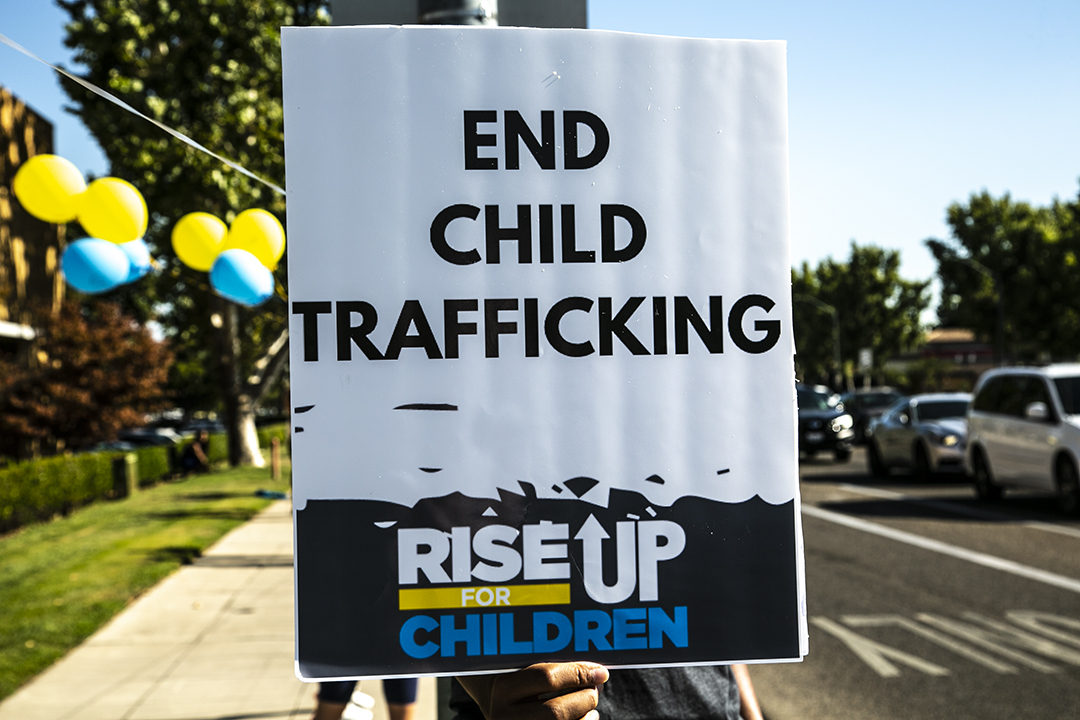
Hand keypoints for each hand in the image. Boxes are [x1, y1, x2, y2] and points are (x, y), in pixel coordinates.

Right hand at [456, 662, 608, 719]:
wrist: (500, 707)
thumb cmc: (517, 683)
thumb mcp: (522, 669)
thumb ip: (550, 667)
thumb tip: (593, 670)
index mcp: (503, 688)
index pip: (547, 679)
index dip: (578, 674)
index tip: (599, 671)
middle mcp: (505, 717)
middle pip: (557, 712)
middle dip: (585, 698)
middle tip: (596, 687)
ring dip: (587, 716)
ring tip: (590, 703)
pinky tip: (586, 717)